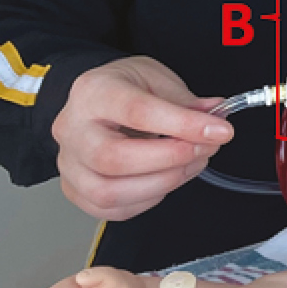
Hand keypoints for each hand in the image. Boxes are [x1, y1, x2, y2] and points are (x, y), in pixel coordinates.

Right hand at [51, 56, 232, 220]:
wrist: (95, 98)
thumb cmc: (124, 87)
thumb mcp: (156, 78)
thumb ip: (185, 101)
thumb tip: (216, 118)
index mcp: (93, 92)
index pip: (137, 112)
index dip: (183, 125)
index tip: (219, 130)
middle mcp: (72, 129)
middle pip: (113, 159)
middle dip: (170, 159)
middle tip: (204, 149)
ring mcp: (68, 164)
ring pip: (109, 192)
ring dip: (162, 183)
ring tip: (191, 164)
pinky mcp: (74, 190)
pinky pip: (110, 209)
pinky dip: (147, 200)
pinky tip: (166, 179)